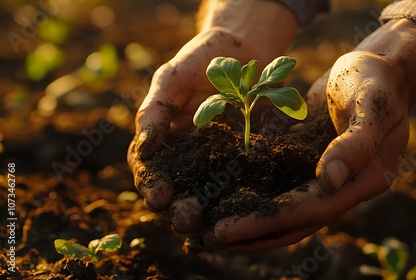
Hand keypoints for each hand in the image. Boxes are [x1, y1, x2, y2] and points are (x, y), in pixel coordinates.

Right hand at [128, 0, 298, 217]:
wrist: (244, 51)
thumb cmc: (200, 60)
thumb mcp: (172, 78)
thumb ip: (155, 110)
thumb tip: (142, 149)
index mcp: (164, 141)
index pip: (150, 170)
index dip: (151, 185)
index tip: (158, 196)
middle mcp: (189, 158)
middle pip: (179, 190)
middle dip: (179, 208)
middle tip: (187, 218)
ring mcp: (219, 161)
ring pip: (210, 193)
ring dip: (209, 211)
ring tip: (210, 224)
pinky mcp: (248, 160)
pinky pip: (245, 180)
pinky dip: (244, 195)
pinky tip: (248, 206)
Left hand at [202, 19, 415, 249]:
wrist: (379, 67)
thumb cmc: (380, 80)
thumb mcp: (373, 105)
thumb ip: (357, 143)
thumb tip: (329, 179)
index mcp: (364, 181)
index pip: (310, 210)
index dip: (267, 221)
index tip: (226, 230)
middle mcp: (342, 187)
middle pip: (293, 220)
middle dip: (250, 231)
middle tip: (207, 238)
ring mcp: (323, 177)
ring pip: (283, 207)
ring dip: (248, 219)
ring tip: (208, 228)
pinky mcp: (307, 161)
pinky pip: (278, 181)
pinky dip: (252, 190)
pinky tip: (223, 192)